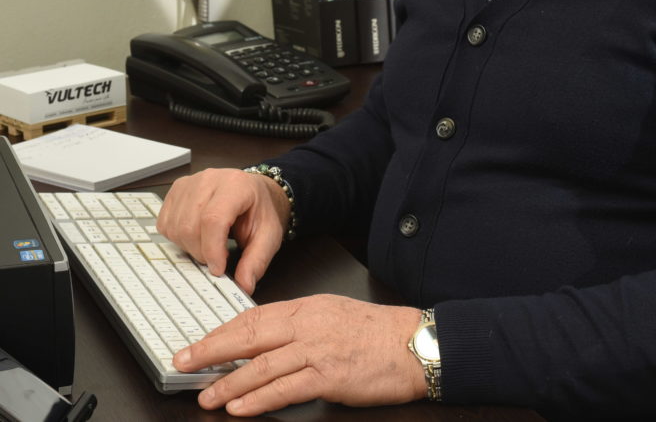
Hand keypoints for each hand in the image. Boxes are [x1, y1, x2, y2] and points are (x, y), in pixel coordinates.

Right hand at [157, 168, 289, 293]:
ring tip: (210, 243)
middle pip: (190, 226)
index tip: (218, 268)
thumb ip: (257, 260)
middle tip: (219, 256)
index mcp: (236, 185)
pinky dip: (178, 238)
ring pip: (175, 228)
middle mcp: (209, 179)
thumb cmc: (259, 210)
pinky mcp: (176, 191)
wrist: (254, 193)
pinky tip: (196, 234)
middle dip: (202, 252)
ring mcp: (189, 184)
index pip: (213, 219)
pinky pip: (165, 224)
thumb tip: (244, 284)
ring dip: (190, 247)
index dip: (212, 250)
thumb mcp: (268, 235)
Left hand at [173, 295, 425, 414]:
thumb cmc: (376, 332)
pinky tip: (240, 407)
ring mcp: (318, 349)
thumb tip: (264, 339)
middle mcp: (308, 324)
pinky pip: (286, 388)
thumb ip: (300, 324)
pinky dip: (259, 398)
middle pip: (250, 335)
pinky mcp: (329, 375)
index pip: (254, 316)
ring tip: (206, 396)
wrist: (411, 343)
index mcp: (307, 307)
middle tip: (185, 362)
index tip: (198, 342)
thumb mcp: (333, 314)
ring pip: (263, 364)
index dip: (222, 331)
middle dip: (213, 350)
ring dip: (229, 382)